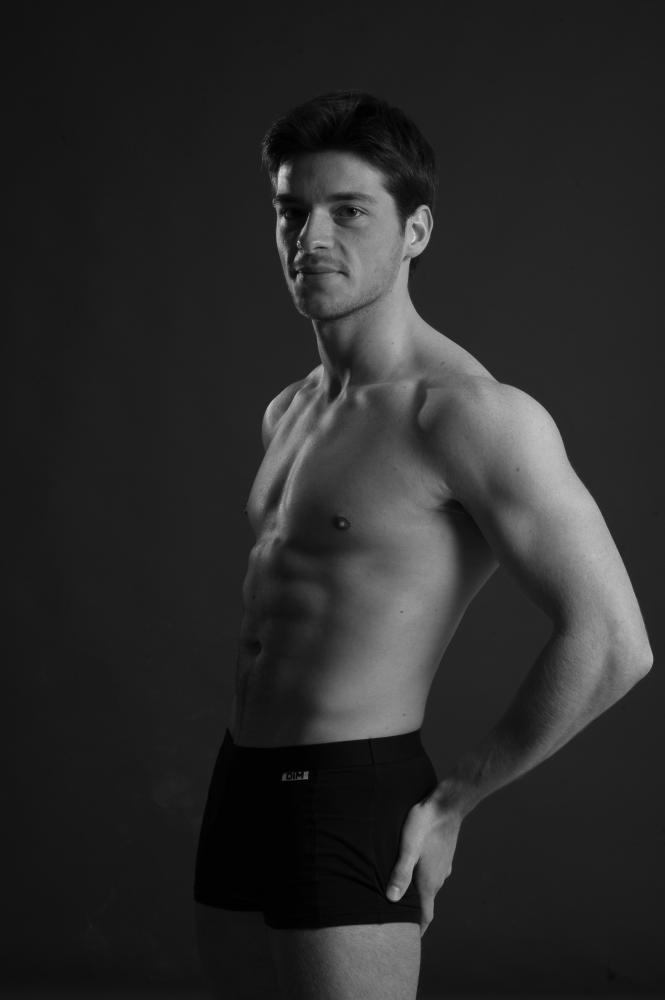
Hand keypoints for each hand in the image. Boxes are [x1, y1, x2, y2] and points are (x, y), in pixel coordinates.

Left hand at [385, 796, 462, 936]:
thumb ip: (400, 873)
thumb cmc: (424, 824)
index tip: (408, 941)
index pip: (425, 915)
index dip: (416, 930)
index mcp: (429, 882)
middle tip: (398, 919)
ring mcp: (442, 866)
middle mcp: (438, 878)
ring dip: (417, 893)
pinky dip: (422, 877)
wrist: (447, 803)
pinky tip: (412, 868)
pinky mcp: (443, 855)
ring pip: (429, 886)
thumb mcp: (407, 847)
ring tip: (401, 894)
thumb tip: (391, 899)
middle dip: (413, 913)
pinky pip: (432, 872)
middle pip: (426, 903)